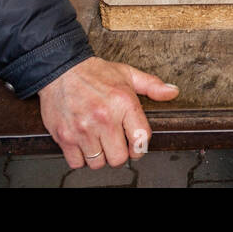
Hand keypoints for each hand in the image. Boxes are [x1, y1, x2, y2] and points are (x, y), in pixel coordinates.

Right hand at [38, 56, 178, 169]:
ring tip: (97, 141)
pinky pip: (76, 163)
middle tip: (113, 142)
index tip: (134, 146)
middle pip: (119, 158)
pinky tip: (82, 143)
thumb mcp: (127, 73)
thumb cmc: (94, 73)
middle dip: (118, 153)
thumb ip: (152, 85)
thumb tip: (173, 92)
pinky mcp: (65, 136)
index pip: (141, 140)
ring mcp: (83, 129)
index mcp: (123, 103)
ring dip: (99, 156)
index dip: (139, 148)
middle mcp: (104, 118)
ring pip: (98, 163)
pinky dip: (79, 157)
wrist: (59, 68)